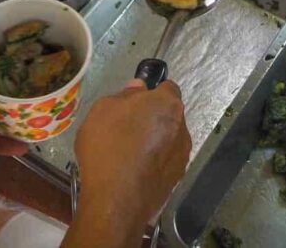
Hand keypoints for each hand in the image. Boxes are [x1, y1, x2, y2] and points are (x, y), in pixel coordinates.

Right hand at [63, 79, 190, 247]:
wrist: (116, 199)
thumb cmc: (107, 146)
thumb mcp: (103, 109)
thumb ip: (125, 95)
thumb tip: (138, 88)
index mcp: (167, 104)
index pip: (168, 87)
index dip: (152, 92)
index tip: (134, 101)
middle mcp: (182, 127)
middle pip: (168, 115)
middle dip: (152, 117)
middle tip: (126, 127)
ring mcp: (182, 155)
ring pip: (168, 139)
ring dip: (154, 141)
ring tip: (127, 153)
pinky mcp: (176, 178)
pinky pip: (165, 161)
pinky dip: (153, 162)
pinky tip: (133, 170)